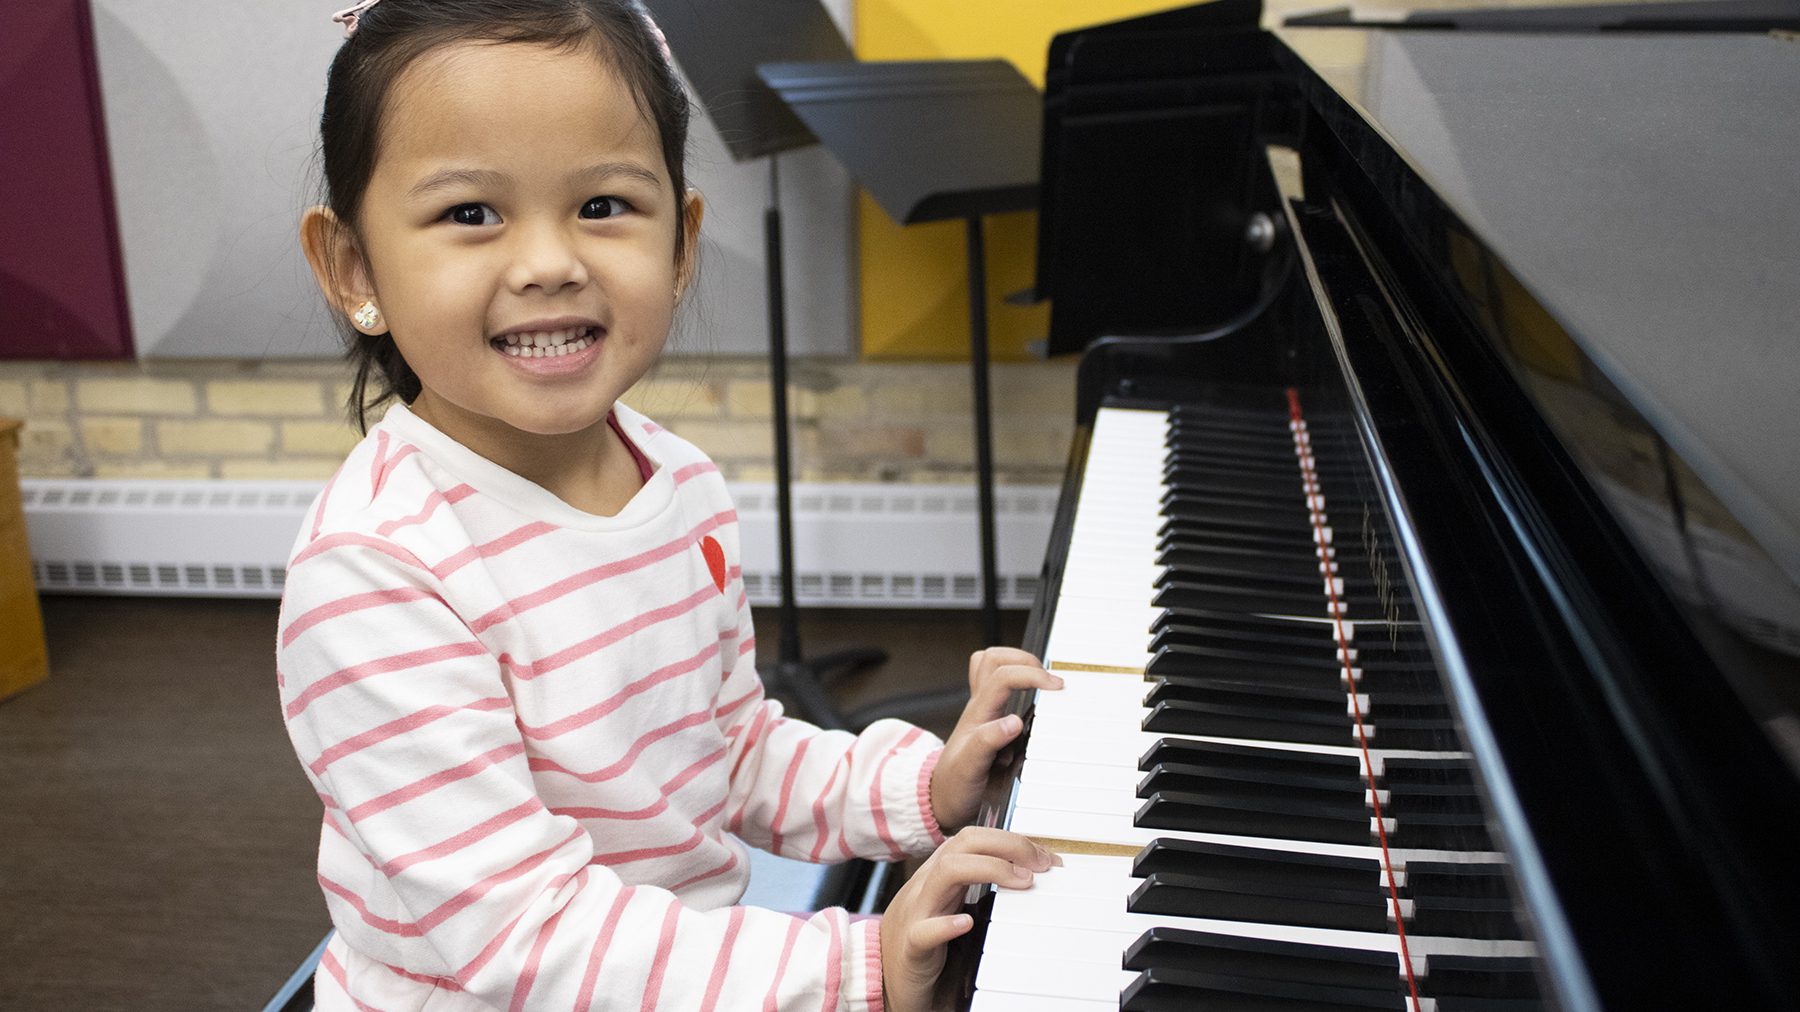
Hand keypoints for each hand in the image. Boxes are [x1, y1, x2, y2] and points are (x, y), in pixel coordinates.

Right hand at [880, 827, 1058, 1011]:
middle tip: (1042, 864)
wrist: (881, 979)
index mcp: (936, 876)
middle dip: (1008, 844)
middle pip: (963, 844)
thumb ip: (976, 889)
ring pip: (945, 872)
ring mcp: (916, 914)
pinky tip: (966, 924)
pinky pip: (923, 931)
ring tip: (1021, 881)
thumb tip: (1024, 877)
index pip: (972, 838)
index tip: (1045, 857)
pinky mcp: (910, 948)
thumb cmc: (922, 945)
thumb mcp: (950, 908)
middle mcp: (926, 887)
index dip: (1012, 840)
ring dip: (989, 869)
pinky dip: (945, 925)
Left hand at [929, 648, 1061, 834]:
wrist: (941, 800)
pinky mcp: (988, 718)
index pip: (1003, 676)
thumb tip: (1014, 721)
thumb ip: (988, 742)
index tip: (1057, 688)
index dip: (1032, 675)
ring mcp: (982, 710)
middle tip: (1051, 682)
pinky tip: (1032, 697)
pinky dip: (1016, 681)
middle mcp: (979, 707)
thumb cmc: (955, 786)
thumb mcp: (970, 768)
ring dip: (1018, 664)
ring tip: (1042, 680)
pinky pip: (998, 685)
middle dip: (1026, 661)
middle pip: (994, 658)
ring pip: (992, 665)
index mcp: (977, 714)